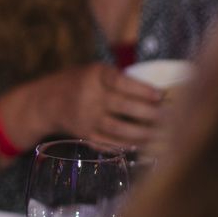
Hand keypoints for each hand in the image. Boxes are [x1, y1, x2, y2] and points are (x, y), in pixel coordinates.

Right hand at [0, 62, 164, 149]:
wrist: (46, 103)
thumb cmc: (79, 83)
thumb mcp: (94, 72)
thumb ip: (119, 80)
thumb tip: (157, 93)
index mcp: (93, 76)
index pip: (121, 82)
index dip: (143, 90)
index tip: (161, 95)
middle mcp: (89, 97)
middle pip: (124, 107)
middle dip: (150, 114)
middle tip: (170, 117)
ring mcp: (87, 119)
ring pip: (120, 129)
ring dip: (144, 133)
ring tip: (163, 134)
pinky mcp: (86, 135)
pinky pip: (112, 143)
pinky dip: (130, 145)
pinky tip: (146, 144)